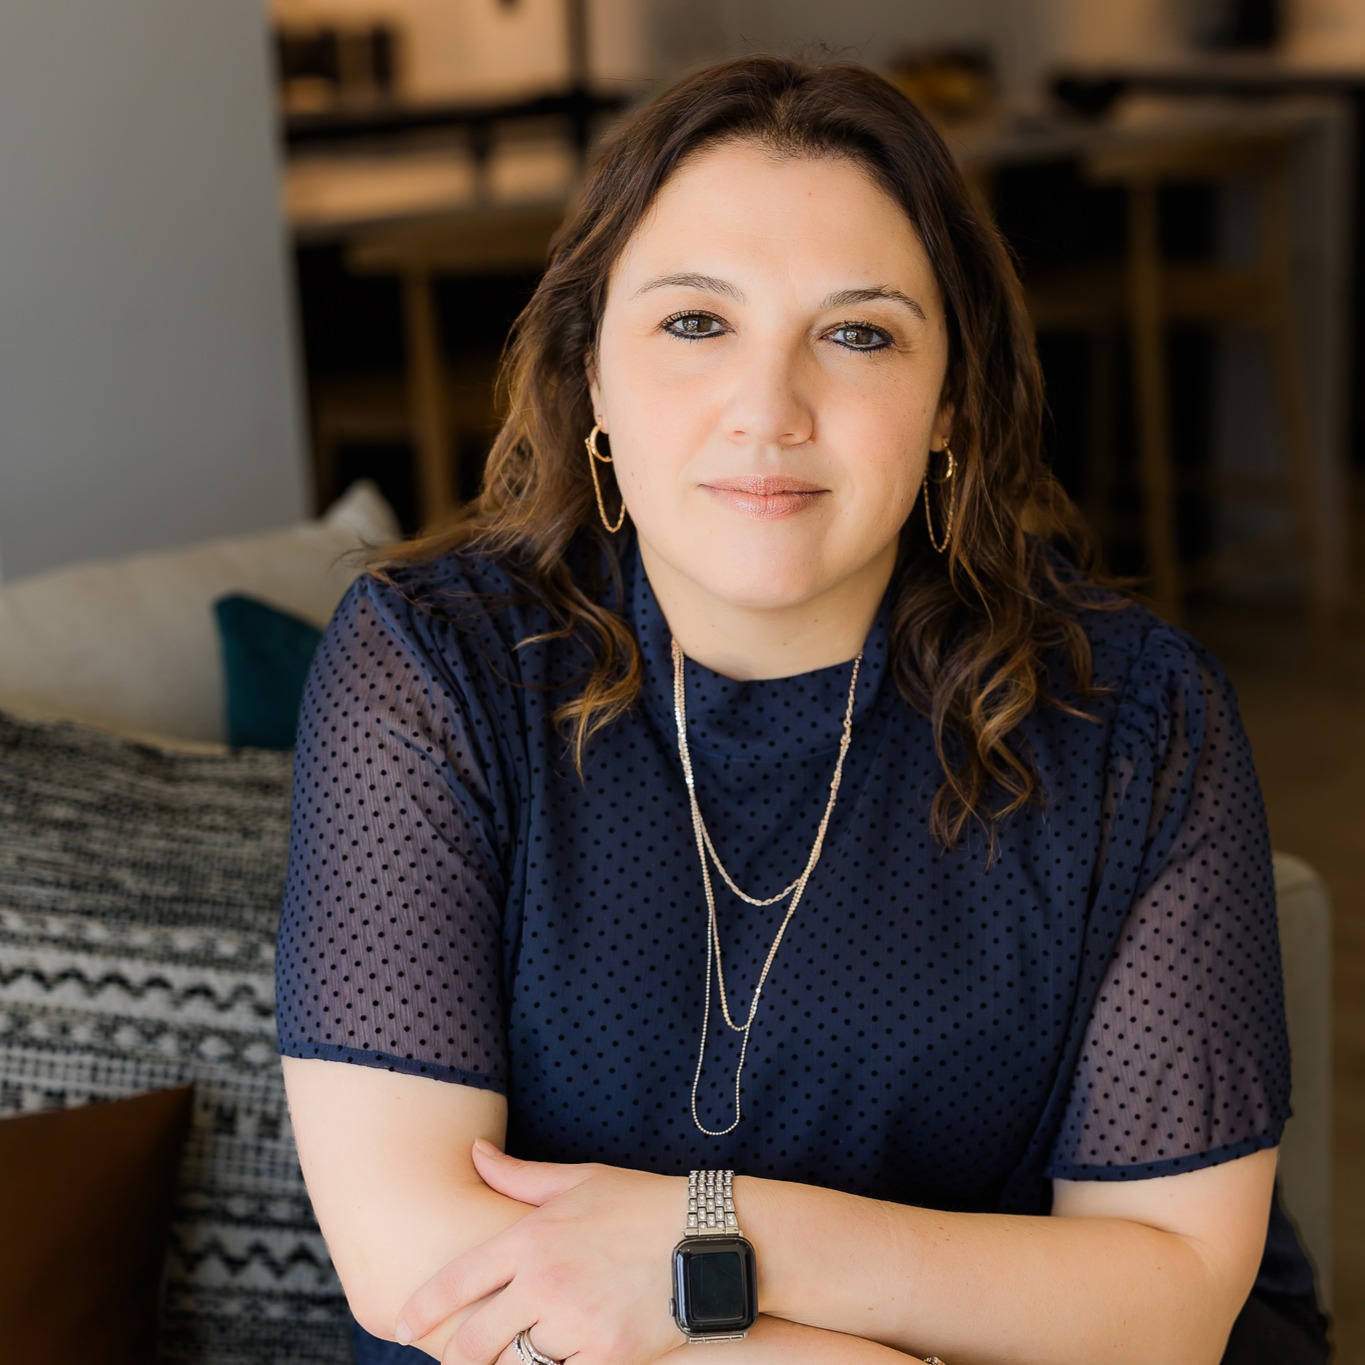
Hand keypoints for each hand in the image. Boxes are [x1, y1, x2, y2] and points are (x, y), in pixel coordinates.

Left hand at [396, 1141, 686, 1364]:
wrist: (709, 1238)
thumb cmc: (641, 1203)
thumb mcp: (579, 1180)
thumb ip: (518, 1176)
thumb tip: (474, 1154)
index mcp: (531, 1238)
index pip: (457, 1281)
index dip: (422, 1308)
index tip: (401, 1324)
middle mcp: (544, 1283)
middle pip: (474, 1340)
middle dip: (456, 1355)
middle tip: (451, 1357)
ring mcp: (574, 1324)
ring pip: (517, 1364)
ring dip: (509, 1364)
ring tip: (506, 1355)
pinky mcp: (606, 1357)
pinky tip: (557, 1358)